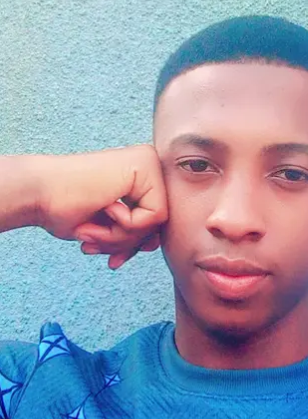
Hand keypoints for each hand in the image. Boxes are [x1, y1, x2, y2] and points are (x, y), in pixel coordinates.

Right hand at [36, 144, 168, 268]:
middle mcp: (147, 164)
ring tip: (92, 229)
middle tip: (93, 244)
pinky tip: (103, 208)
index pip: (154, 225)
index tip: (110, 257)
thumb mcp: (106, 230)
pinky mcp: (146, 164)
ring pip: (157, 223)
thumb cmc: (64, 209)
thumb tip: (155, 244)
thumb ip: (133, 234)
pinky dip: (126, 226)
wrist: (38, 193)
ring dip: (122, 237)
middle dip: (126, 243)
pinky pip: (155, 215)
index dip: (131, 246)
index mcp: (139, 177)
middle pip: (158, 225)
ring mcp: (148, 161)